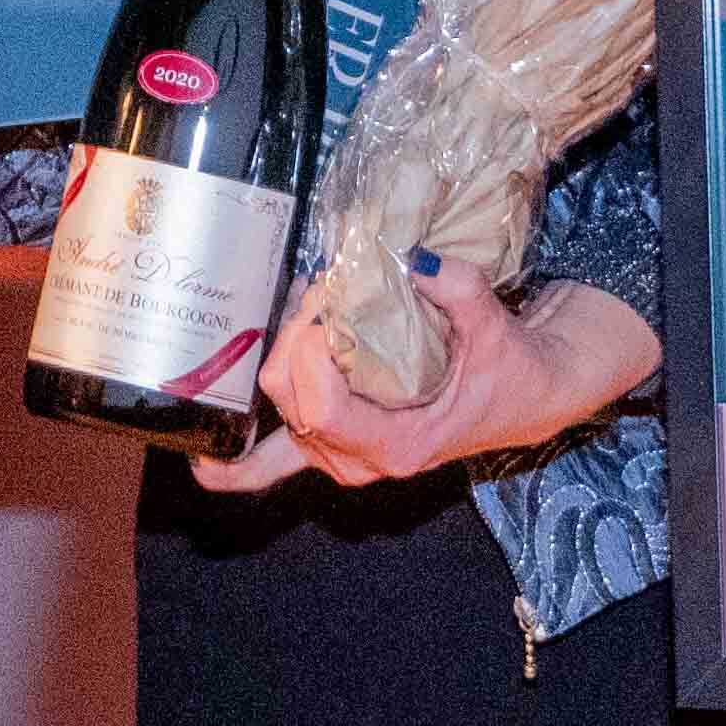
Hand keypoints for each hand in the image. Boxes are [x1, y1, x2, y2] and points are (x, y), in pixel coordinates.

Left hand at [211, 258, 652, 493]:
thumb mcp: (496, 327)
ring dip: (276, 361)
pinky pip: (271, 465)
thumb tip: (414, 260)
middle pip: (289, 403)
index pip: (322, 407)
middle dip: (290, 341)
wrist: (527, 398)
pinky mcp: (334, 445)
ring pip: (278, 416)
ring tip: (303, 312)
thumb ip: (460, 291)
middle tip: (319, 293)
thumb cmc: (512, 369)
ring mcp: (342, 459)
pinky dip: (236, 463)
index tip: (327, 304)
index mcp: (398, 444)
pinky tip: (198, 458)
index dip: (308, 354)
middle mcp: (361, 461)